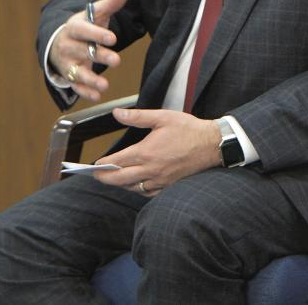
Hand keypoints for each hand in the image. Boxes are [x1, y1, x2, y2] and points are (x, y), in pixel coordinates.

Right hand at [48, 0, 128, 100]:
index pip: (83, 30)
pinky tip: (97, 95)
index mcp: (74, 27)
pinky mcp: (70, 76)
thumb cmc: (85, 26)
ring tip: (105, 85)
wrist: (61, 41)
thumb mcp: (96, 14)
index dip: (96, 34)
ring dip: (90, 79)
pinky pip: (75, 86)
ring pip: (76, 72)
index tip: (112, 38)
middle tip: (117, 60)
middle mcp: (67, 46)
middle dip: (99, 56)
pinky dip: (85, 92)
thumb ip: (111, 2)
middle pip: (82, 51)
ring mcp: (67, 63)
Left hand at [92, 108, 222, 195]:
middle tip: (96, 176)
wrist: (212, 144)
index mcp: (146, 152)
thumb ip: (137, 116)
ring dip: (120, 184)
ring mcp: (159, 179)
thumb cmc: (189, 129)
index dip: (103, 164)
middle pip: (119, 179)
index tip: (95, 164)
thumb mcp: (163, 117)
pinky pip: (147, 193)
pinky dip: (137, 190)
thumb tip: (117, 113)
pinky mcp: (168, 185)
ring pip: (132, 188)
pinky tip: (135, 184)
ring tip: (113, 179)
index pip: (117, 162)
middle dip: (104, 178)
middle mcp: (150, 169)